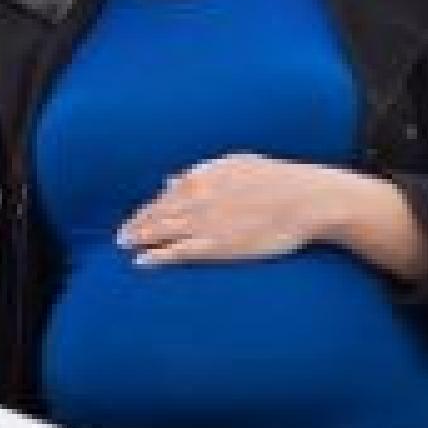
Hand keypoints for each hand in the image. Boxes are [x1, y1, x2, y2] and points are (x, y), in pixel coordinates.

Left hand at [116, 153, 346, 265]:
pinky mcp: (215, 246)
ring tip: (124, 247)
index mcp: (202, 176)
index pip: (164, 195)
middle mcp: (196, 197)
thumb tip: (170, 180)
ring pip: (159, 232)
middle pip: (156, 213)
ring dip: (138, 240)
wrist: (306, 200)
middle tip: (121, 237)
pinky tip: (141, 263)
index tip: (136, 217)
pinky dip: (155, 257)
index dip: (147, 208)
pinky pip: (176, 253)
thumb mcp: (237, 165)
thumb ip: (201, 172)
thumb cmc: (278, 180)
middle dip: (135, 225)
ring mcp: (204, 222)